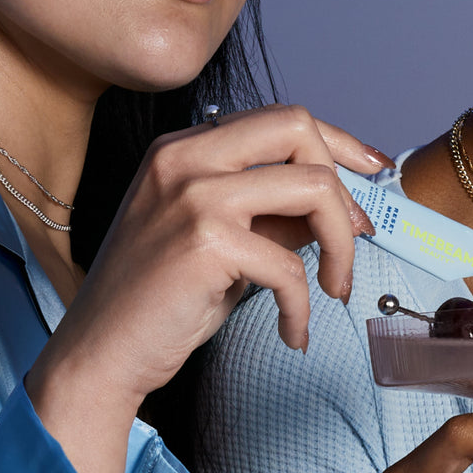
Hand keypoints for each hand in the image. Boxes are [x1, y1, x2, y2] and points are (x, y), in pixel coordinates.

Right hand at [26, 104, 388, 472]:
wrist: (99, 354)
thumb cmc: (159, 298)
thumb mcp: (220, 237)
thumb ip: (272, 211)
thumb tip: (342, 205)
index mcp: (186, 147)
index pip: (280, 118)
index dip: (337, 142)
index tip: (372, 171)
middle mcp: (186, 157)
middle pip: (298, 128)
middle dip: (343, 183)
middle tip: (354, 236)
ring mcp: (193, 194)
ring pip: (313, 188)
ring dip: (341, 246)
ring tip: (333, 288)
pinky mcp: (203, 242)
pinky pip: (291, 266)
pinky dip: (303, 307)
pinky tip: (292, 331)